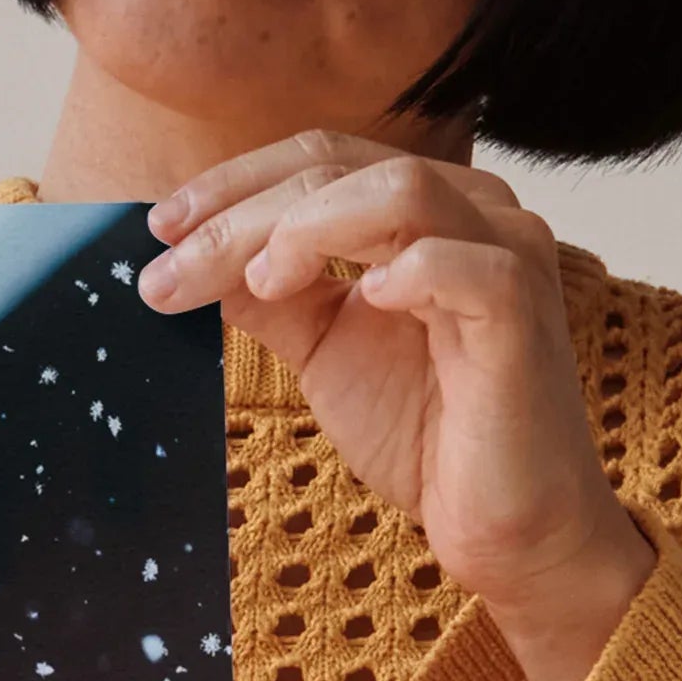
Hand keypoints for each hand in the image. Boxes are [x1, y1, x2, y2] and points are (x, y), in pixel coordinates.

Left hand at [134, 133, 654, 680]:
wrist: (497, 521)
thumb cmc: (421, 428)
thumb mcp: (320, 346)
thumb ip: (267, 295)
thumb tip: (187, 258)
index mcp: (423, 208)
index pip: (320, 158)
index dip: (234, 183)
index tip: (158, 229)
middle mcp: (472, 210)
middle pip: (342, 169)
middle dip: (241, 216)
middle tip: (169, 271)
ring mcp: (506, 253)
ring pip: (400, 190)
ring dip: (307, 227)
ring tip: (259, 284)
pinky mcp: (523, 312)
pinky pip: (465, 264)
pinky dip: (405, 272)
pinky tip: (361, 301)